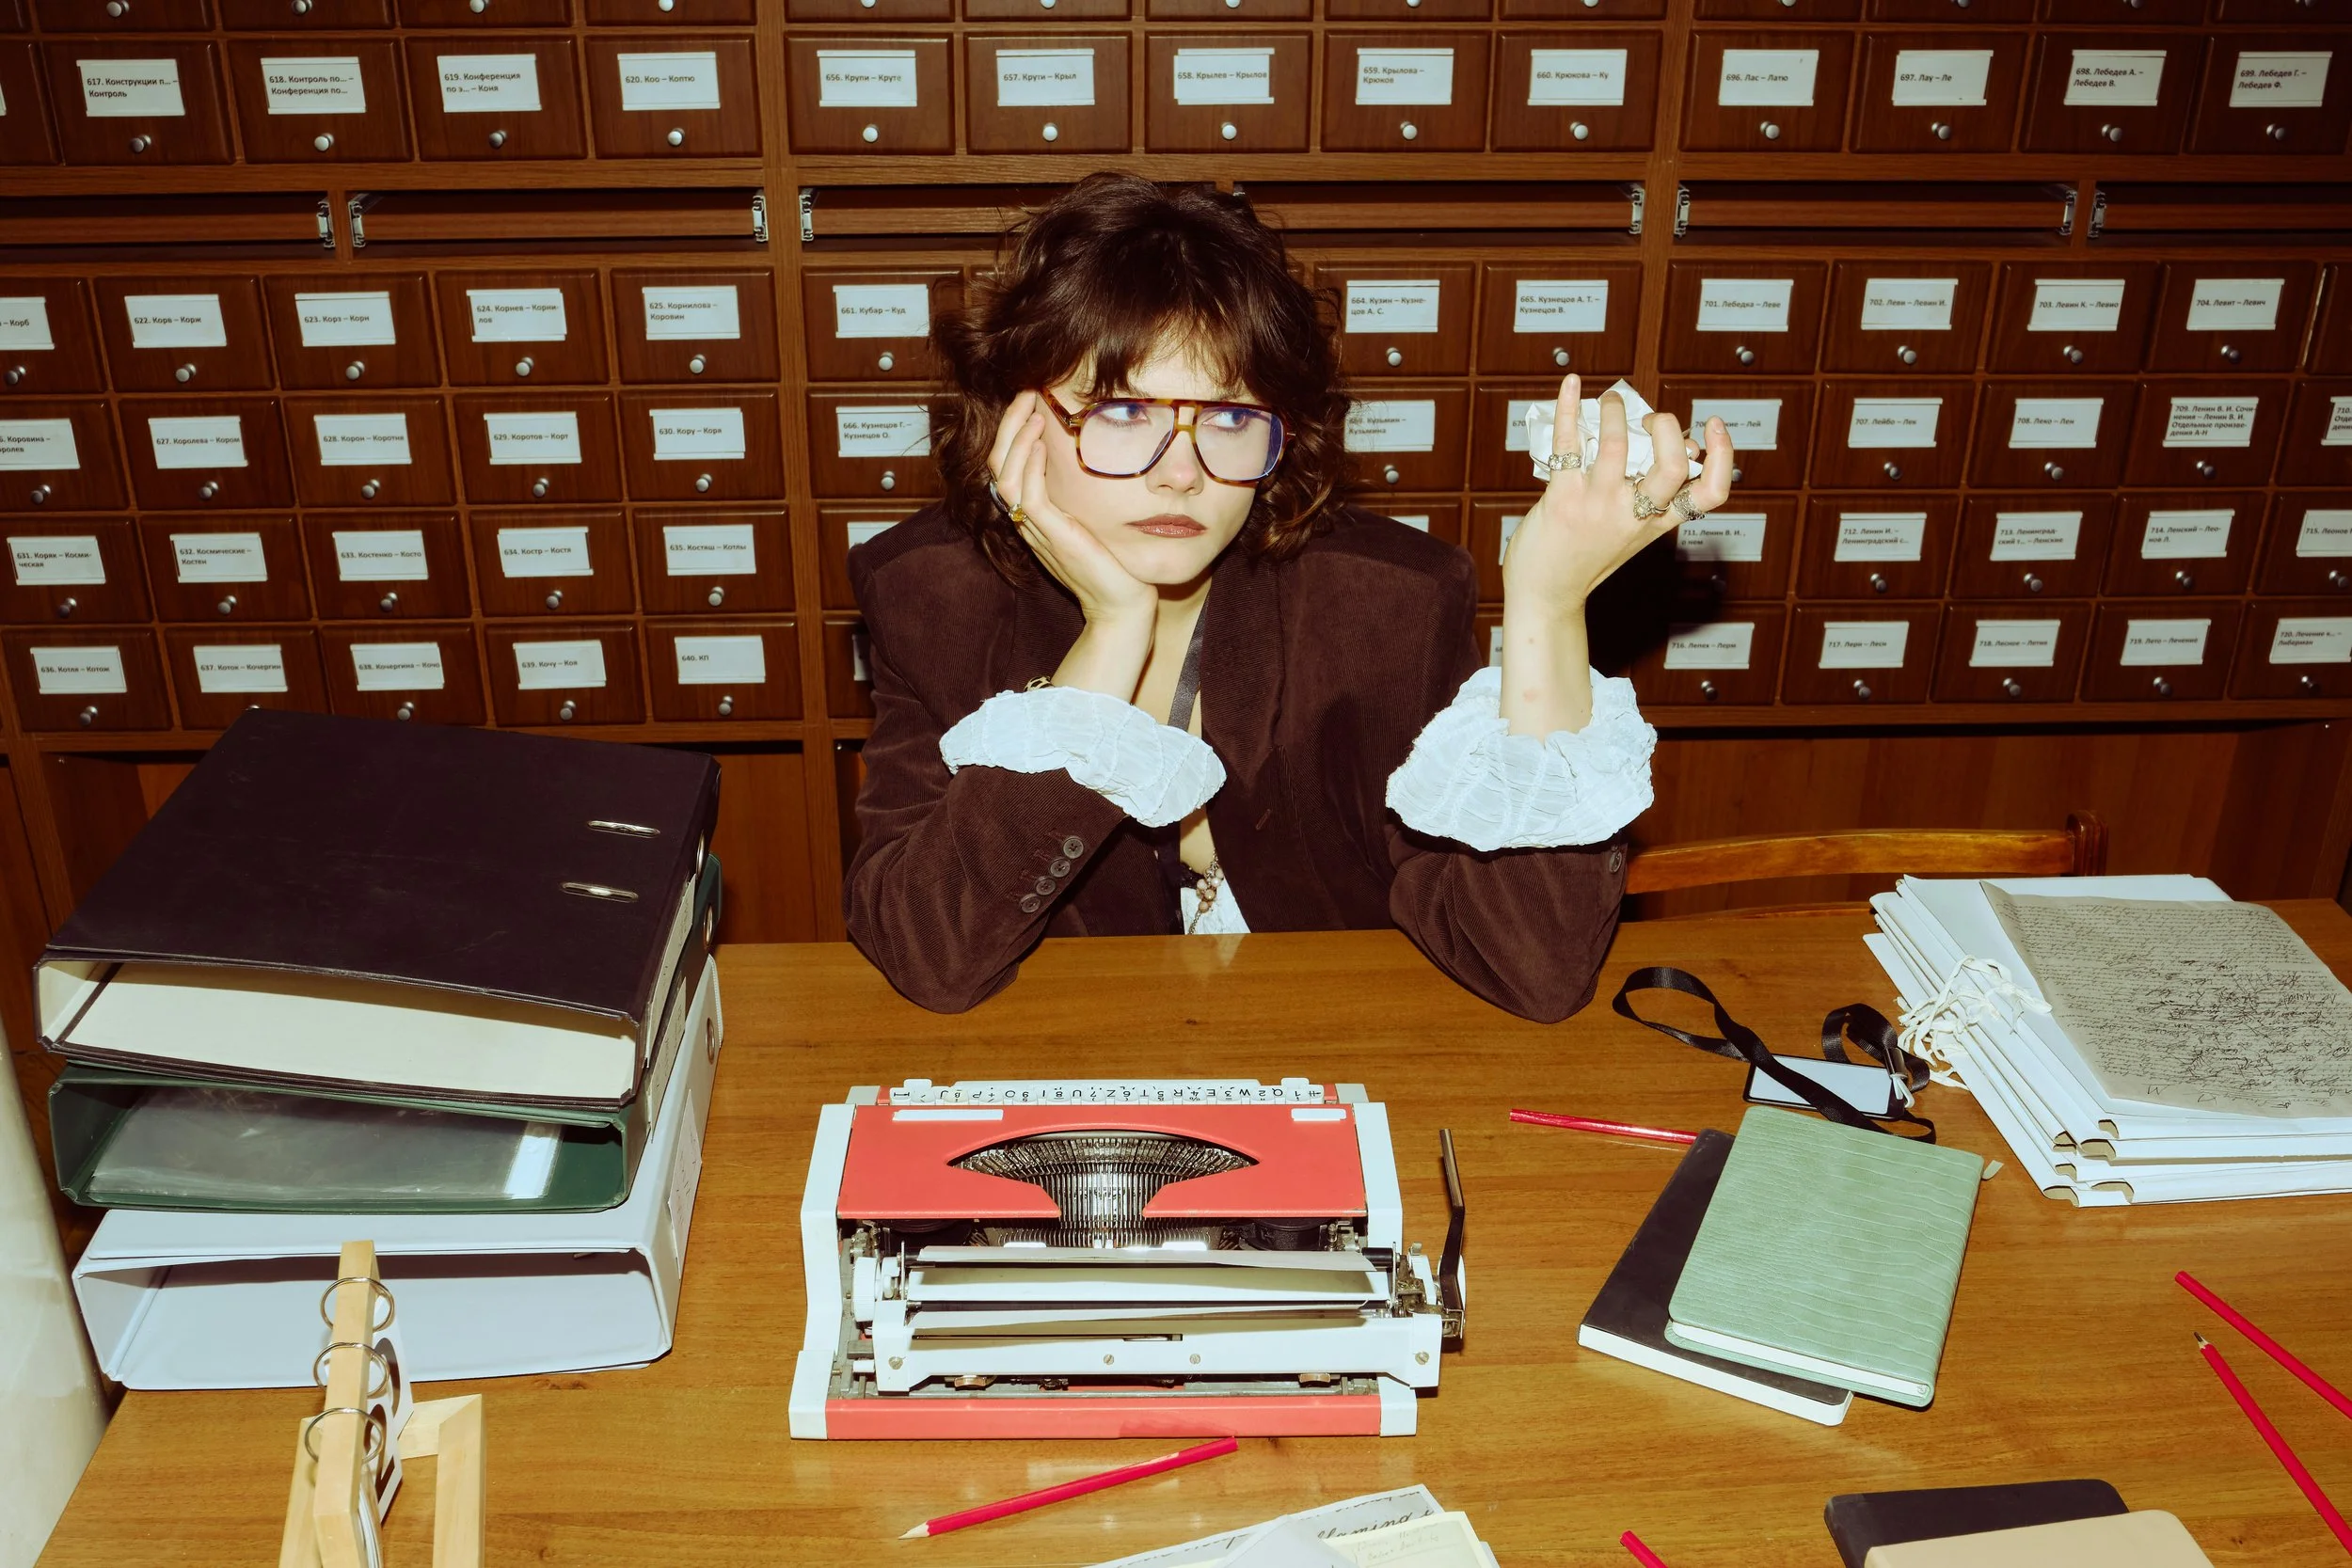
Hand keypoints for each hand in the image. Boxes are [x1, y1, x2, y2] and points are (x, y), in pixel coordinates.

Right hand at [988, 391, 1155, 699]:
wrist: (1124, 608)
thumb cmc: (1118, 567)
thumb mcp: (1098, 521)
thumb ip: (1087, 496)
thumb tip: (1103, 458)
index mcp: (1036, 517)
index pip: (1008, 468)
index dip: (1013, 433)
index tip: (1031, 403)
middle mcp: (1029, 522)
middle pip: (998, 466)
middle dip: (1009, 425)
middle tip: (1026, 394)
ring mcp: (1037, 530)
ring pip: (1005, 476)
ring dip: (1017, 437)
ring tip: (1032, 410)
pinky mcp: (1051, 536)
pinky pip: (1027, 495)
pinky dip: (1029, 463)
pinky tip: (1040, 440)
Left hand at [1500, 374, 1737, 620]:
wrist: (1544, 595)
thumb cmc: (1584, 558)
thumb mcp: (1631, 533)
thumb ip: (1652, 496)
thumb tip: (1674, 445)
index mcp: (1657, 523)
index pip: (1710, 493)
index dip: (1722, 455)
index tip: (1713, 427)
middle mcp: (1633, 515)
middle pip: (1671, 465)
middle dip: (1667, 427)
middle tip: (1651, 418)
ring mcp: (1598, 505)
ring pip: (1618, 443)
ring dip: (1615, 409)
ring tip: (1609, 401)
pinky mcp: (1562, 498)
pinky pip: (1568, 442)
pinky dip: (1568, 406)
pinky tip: (1570, 385)